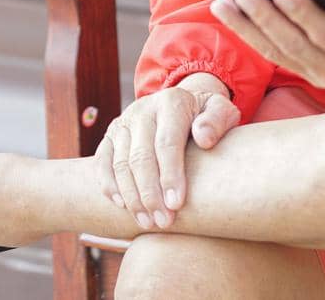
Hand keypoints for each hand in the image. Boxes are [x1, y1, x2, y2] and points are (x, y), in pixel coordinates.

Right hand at [94, 72, 239, 230]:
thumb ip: (217, 120)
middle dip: (150, 194)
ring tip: (147, 222)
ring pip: (120, 163)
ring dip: (132, 197)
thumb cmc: (205, 116)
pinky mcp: (111, 135)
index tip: (176, 204)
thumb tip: (204, 138)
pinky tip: (122, 206)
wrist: (182, 103)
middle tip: (163, 222)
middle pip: (141, 157)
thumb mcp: (221, 110)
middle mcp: (143, 110)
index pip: (167, 142)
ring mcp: (124, 122)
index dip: (170, 175)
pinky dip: (109, 185)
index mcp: (171, 102)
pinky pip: (103, 161)